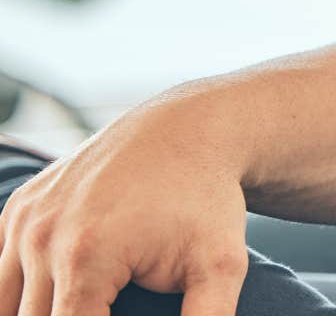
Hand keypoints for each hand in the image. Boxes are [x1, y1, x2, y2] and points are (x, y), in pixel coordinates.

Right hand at [0, 101, 250, 315]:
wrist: (187, 132)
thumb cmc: (206, 202)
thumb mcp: (221, 266)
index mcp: (85, 261)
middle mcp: (41, 240)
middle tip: (108, 311)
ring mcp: (23, 223)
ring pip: (7, 308)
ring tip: (91, 307)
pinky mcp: (17, 211)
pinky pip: (2, 275)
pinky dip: (21, 296)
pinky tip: (57, 299)